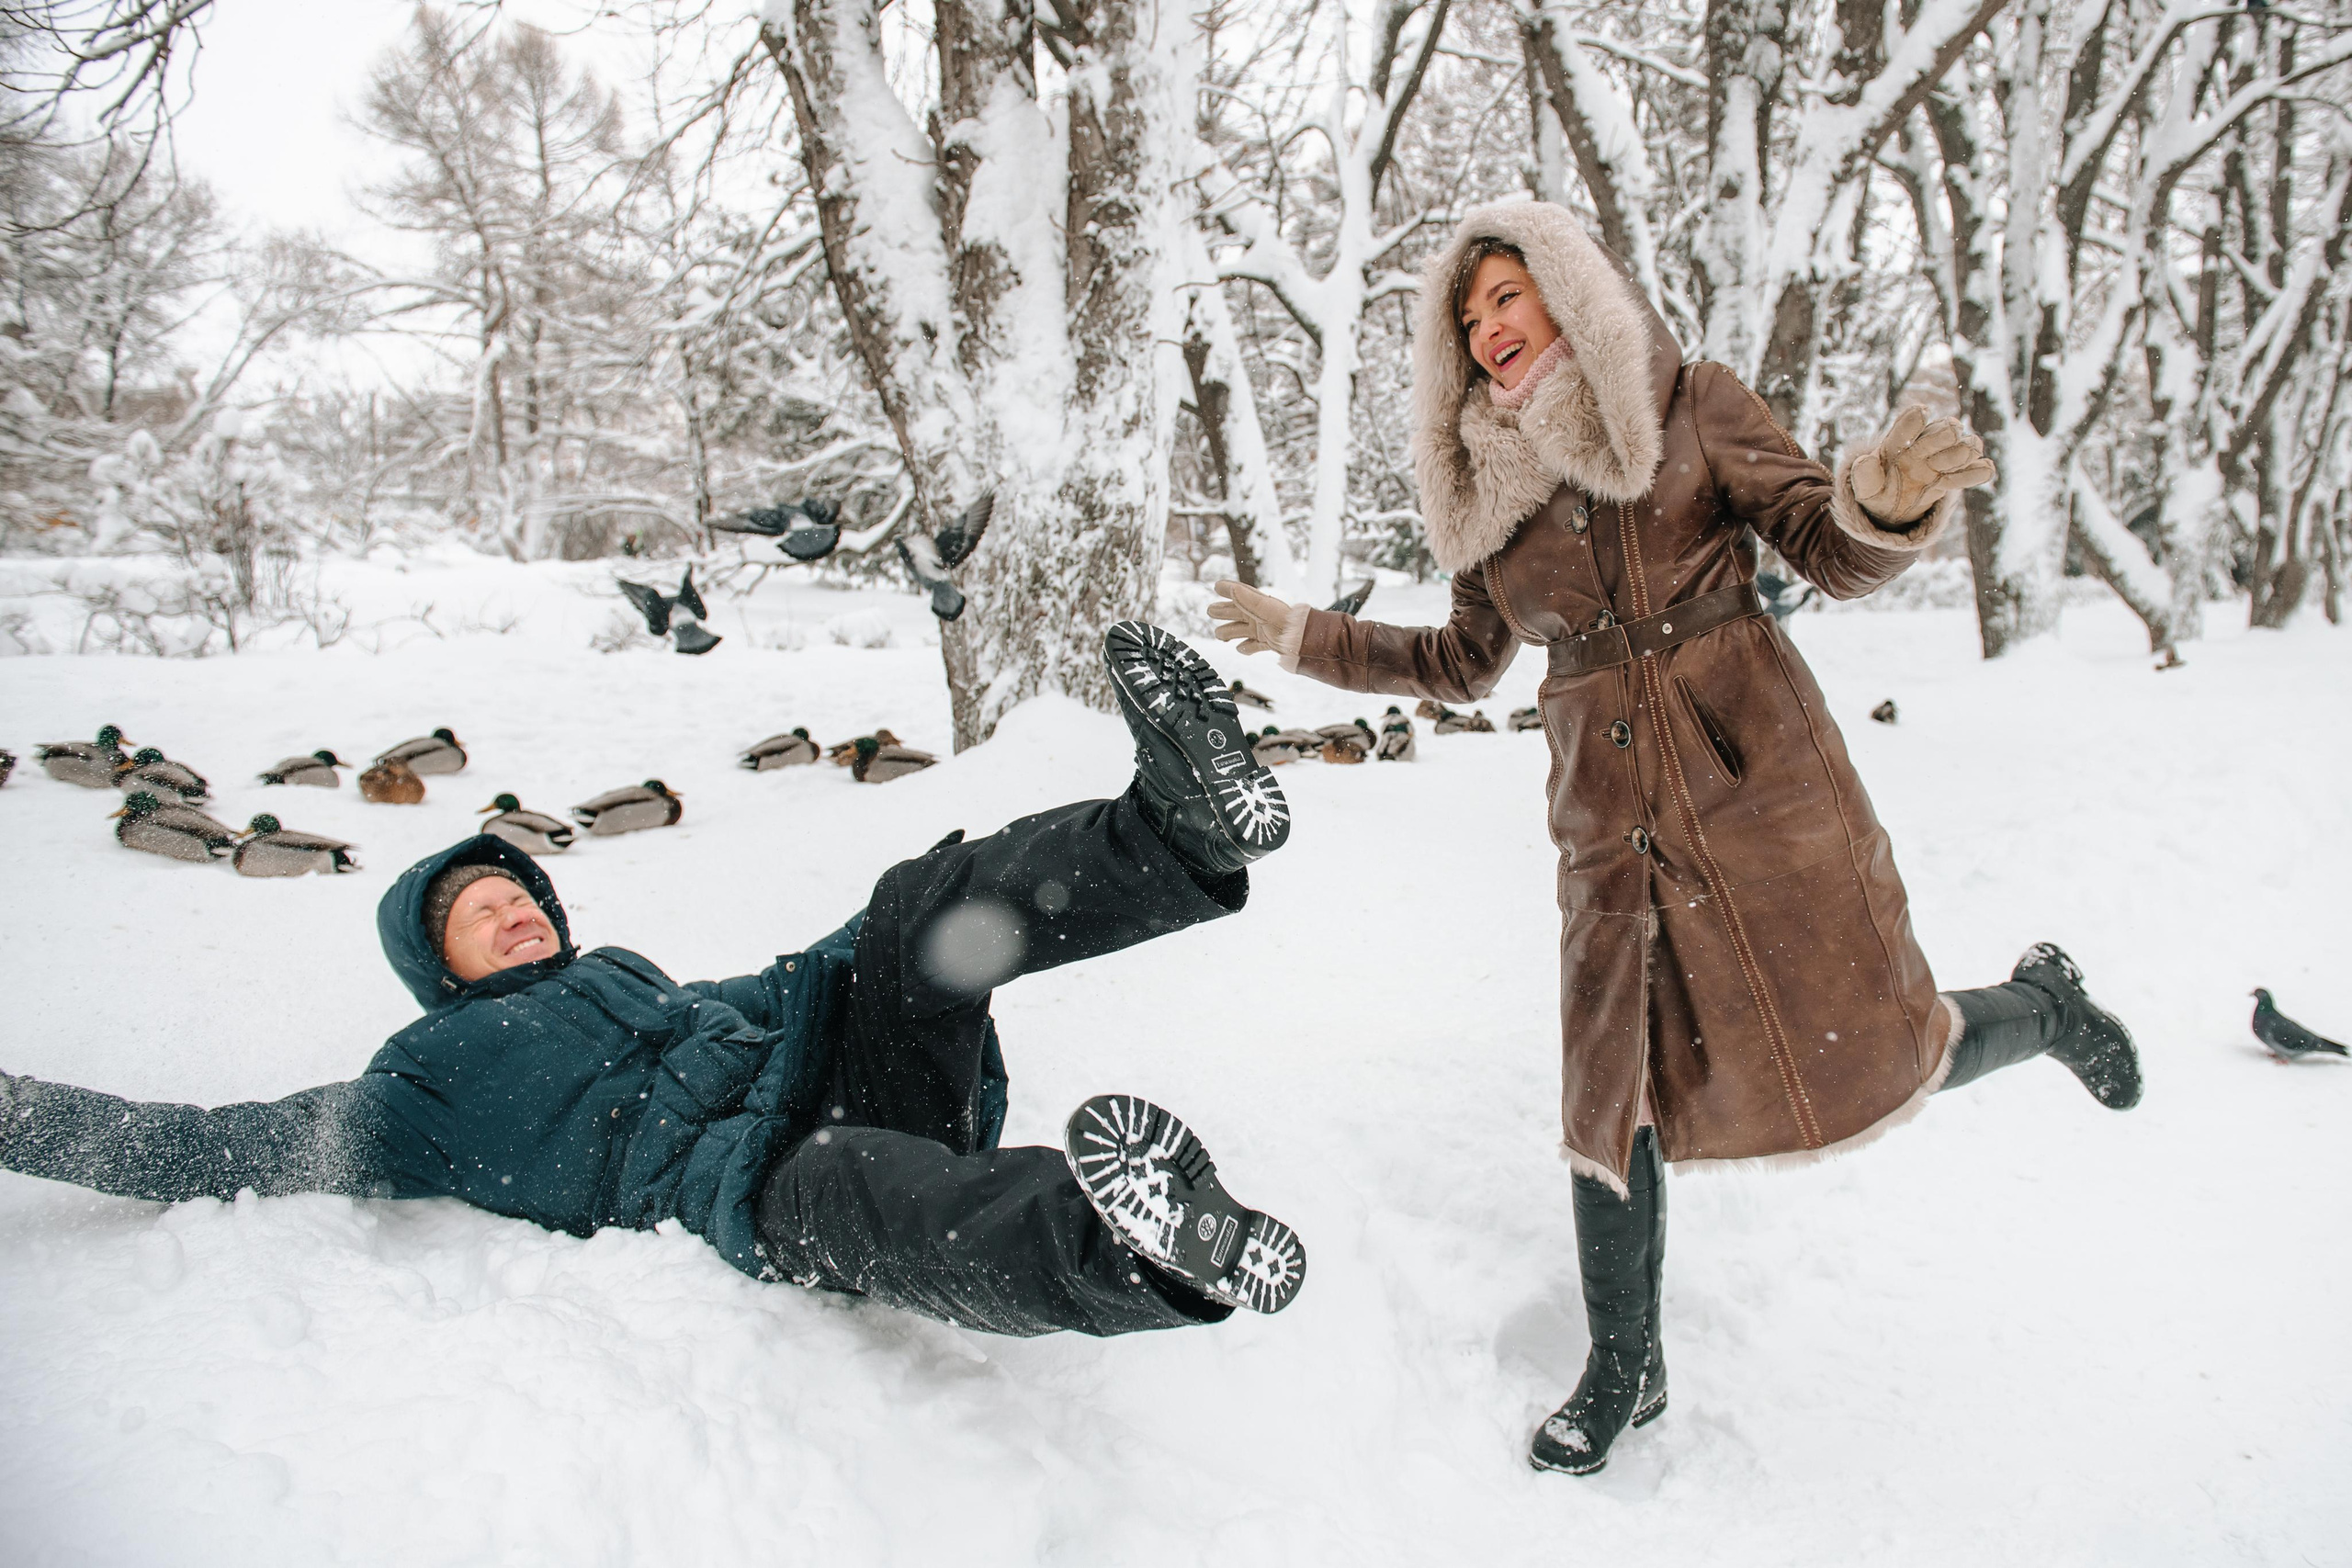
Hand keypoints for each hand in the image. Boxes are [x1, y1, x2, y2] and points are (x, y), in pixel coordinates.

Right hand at [1209, 580, 1305, 658]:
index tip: (1216, 586)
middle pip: (1236, 612)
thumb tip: (1232, 588)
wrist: (1303, 643)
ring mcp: (1264, 630)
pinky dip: (1246, 647)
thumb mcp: (1265, 610)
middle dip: (1223, 611)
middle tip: (1211, 610)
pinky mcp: (1269, 644)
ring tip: (1219, 634)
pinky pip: (1254, 645)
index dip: (1227, 589)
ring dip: (1229, 632)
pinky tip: (1241, 649)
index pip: (1239, 593)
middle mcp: (1259, 616)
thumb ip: (1248, 600)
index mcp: (1258, 604)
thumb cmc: (1286, 624)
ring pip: (1241, 630)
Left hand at [1851, 406, 1996, 523]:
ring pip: (1961, 448)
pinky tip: (1984, 469)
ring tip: (1963, 457)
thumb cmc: (1877, 490)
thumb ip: (1863, 476)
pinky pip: (1971, 472)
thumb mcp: (1864, 488)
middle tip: (1953, 431)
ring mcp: (1940, 460)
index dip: (1912, 420)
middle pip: (1939, 433)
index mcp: (1896, 445)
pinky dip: (1977, 472)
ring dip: (1964, 451)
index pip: (1903, 429)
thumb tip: (1864, 462)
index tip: (1922, 411)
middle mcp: (1922, 447)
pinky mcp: (1952, 477)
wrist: (1892, 506)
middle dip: (1945, 432)